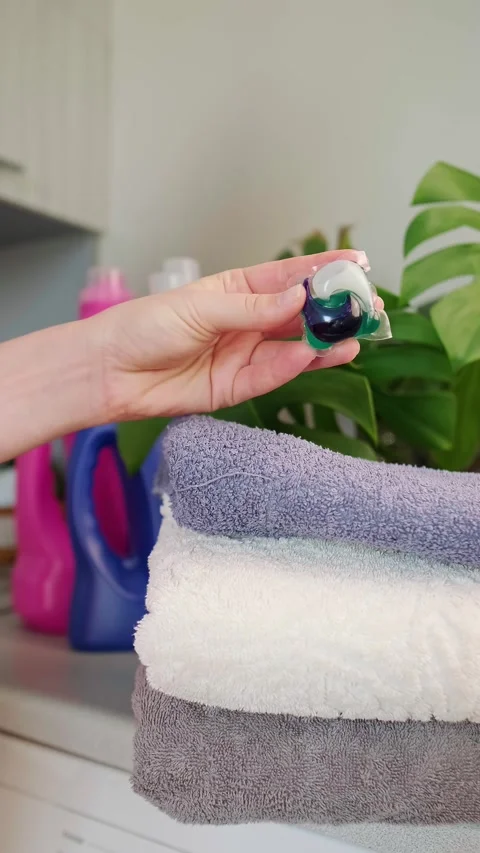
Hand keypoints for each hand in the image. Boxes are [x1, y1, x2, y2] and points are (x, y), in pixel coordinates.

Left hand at [99, 250, 376, 420]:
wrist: (111, 371)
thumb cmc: (145, 327)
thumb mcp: (199, 308)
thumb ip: (251, 308)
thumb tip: (297, 299)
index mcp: (236, 291)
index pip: (287, 278)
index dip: (321, 272)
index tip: (356, 265)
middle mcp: (246, 322)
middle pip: (297, 316)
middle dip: (331, 312)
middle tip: (365, 309)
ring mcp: (243, 356)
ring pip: (292, 349)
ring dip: (323, 344)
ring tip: (352, 338)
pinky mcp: (236, 388)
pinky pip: (271, 377)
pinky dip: (293, 367)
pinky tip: (313, 355)